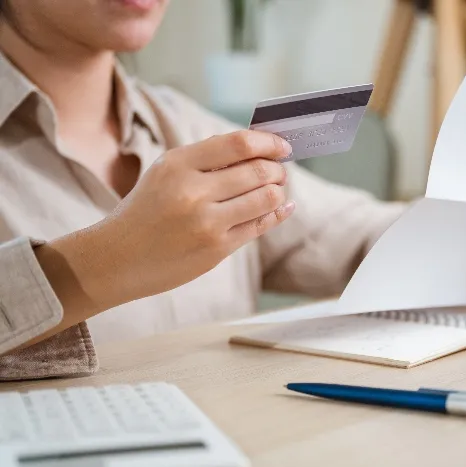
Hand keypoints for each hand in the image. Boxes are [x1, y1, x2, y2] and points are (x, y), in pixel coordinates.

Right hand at [37, 130, 293, 329]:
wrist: (116, 259)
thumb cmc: (146, 210)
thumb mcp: (165, 172)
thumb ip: (206, 158)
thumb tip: (255, 145)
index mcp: (178, 164)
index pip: (239, 144)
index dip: (268, 143)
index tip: (282, 146)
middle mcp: (193, 192)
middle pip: (258, 171)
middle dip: (277, 169)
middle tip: (280, 171)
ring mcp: (207, 223)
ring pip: (266, 198)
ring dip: (279, 191)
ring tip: (277, 189)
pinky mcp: (217, 249)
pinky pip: (259, 225)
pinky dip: (277, 213)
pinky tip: (284, 207)